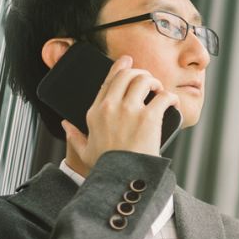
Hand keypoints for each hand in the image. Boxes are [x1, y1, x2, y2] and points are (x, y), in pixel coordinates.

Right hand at [60, 55, 178, 170]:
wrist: (123, 178)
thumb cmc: (106, 167)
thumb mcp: (84, 151)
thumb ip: (74, 136)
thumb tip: (65, 125)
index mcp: (95, 112)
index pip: (108, 81)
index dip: (119, 67)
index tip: (127, 60)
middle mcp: (110, 107)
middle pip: (127, 75)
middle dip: (140, 74)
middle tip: (150, 82)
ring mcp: (129, 110)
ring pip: (144, 80)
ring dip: (155, 83)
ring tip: (159, 91)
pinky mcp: (148, 117)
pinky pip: (164, 97)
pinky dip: (171, 98)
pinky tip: (173, 104)